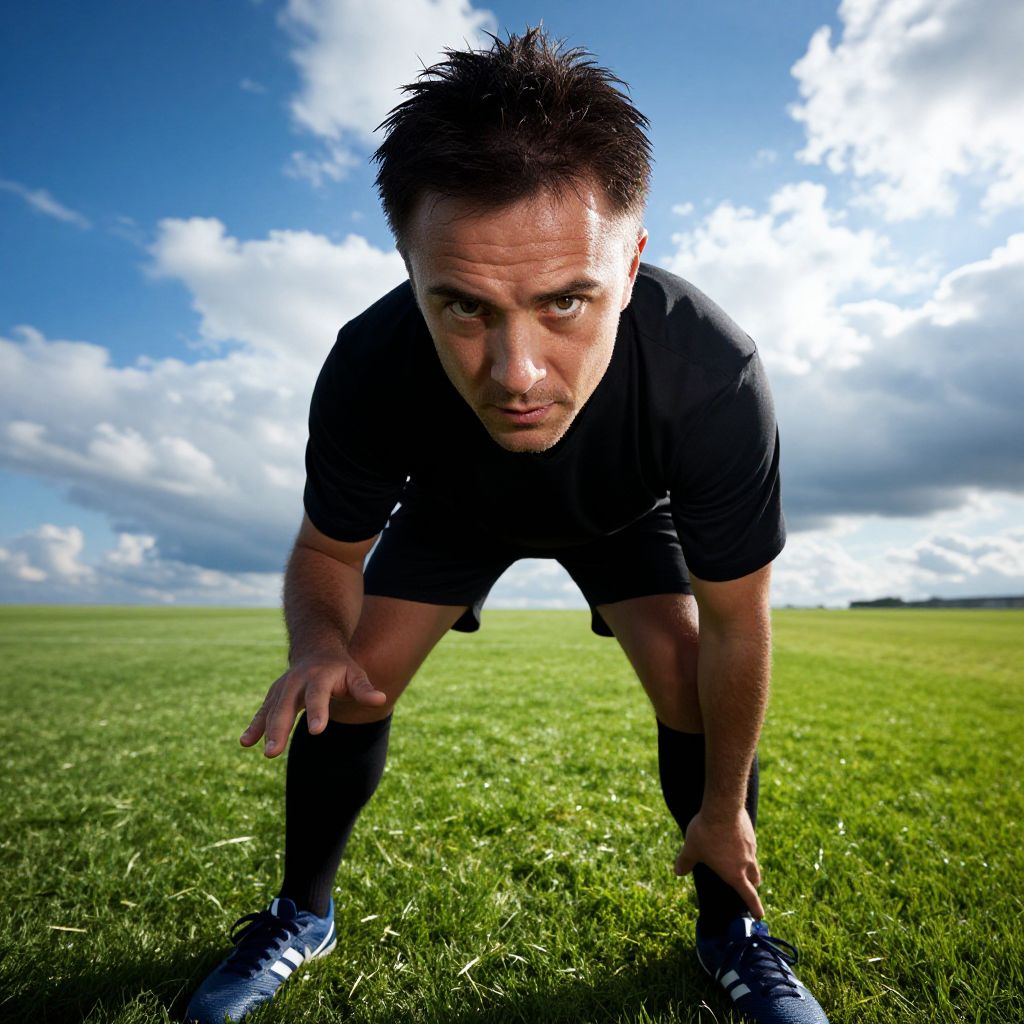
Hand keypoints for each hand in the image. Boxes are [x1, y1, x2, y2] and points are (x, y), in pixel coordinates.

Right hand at [239, 652, 386, 757]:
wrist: (317, 648)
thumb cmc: (341, 668)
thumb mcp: (355, 674)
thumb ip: (364, 689)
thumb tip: (380, 700)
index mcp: (320, 677)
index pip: (318, 696)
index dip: (317, 712)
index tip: (316, 731)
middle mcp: (297, 681)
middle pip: (287, 705)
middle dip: (279, 728)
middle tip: (273, 752)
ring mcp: (283, 687)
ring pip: (272, 709)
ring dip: (264, 729)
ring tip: (260, 750)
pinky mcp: (275, 695)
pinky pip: (263, 711)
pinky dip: (255, 726)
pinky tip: (245, 742)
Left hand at [674, 807, 763, 918]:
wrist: (723, 806)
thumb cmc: (706, 832)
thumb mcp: (691, 849)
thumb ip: (685, 862)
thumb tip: (678, 872)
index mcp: (734, 874)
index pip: (749, 895)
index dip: (755, 907)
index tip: (760, 916)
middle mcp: (747, 863)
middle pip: (755, 879)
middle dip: (753, 885)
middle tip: (749, 887)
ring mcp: (751, 847)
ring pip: (754, 861)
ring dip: (749, 866)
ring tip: (739, 861)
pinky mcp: (751, 832)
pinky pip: (750, 845)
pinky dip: (745, 847)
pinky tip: (735, 839)